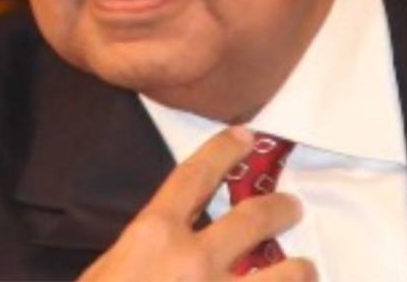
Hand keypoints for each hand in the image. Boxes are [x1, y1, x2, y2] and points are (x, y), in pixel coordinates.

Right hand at [80, 125, 315, 280]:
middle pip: (256, 217)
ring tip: (302, 270)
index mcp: (152, 238)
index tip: (245, 137)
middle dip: (282, 209)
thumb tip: (173, 236)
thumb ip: (144, 253)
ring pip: (290, 273)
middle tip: (292, 209)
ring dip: (300, 270)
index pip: (194, 176)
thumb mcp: (105, 276)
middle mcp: (194, 263)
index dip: (222, 151)